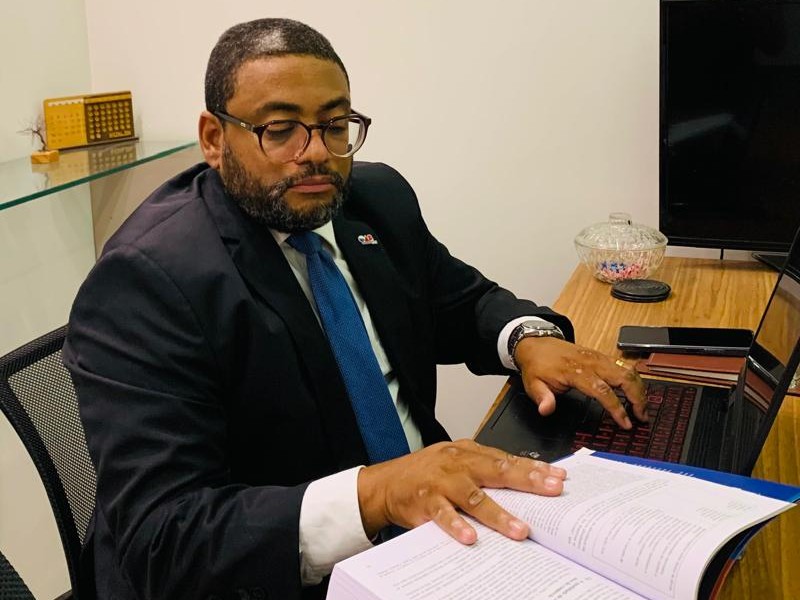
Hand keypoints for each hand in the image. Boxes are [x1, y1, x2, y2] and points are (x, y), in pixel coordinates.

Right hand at [357, 439, 565, 543]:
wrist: (387, 482)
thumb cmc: (427, 474)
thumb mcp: (457, 463)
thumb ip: (486, 469)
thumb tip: (525, 481)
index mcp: (469, 453)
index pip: (507, 459)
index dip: (534, 469)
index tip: (559, 477)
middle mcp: (458, 464)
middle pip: (497, 471)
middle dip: (527, 481)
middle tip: (551, 491)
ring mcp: (441, 482)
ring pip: (474, 497)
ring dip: (498, 514)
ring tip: (519, 530)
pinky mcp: (425, 501)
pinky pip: (443, 514)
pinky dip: (457, 525)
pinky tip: (471, 537)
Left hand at [513, 337, 646, 428]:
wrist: (536, 343)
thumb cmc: (538, 365)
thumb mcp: (533, 383)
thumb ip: (542, 397)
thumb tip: (546, 409)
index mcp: (575, 370)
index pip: (602, 390)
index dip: (616, 408)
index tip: (625, 422)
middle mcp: (591, 362)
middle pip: (623, 377)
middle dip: (637, 398)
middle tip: (642, 416)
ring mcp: (598, 357)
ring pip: (628, 370)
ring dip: (639, 389)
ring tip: (642, 408)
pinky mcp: (601, 356)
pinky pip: (624, 366)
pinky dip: (634, 380)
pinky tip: (637, 392)